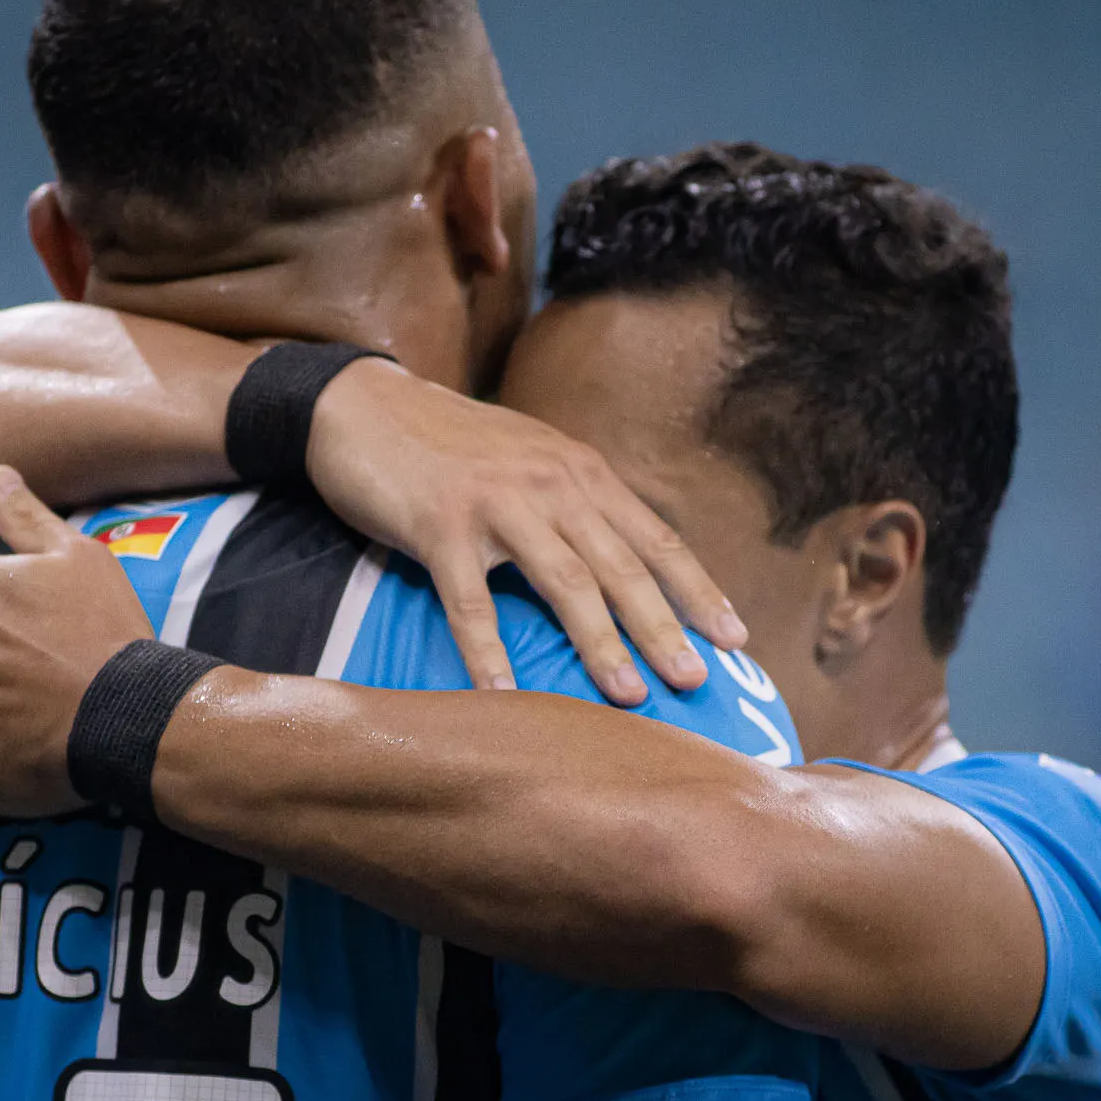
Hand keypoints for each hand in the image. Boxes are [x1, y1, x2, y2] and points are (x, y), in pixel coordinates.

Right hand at [306, 358, 745, 704]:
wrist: (365, 405)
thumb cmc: (449, 448)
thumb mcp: (529, 463)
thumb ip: (573, 507)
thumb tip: (620, 572)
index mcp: (580, 472)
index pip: (656, 538)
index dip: (698, 590)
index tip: (736, 639)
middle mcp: (551, 483)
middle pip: (623, 565)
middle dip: (666, 627)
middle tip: (698, 681)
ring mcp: (497, 502)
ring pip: (565, 581)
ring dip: (601, 642)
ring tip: (630, 695)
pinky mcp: (440, 524)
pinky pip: (470, 601)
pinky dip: (489, 652)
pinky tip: (504, 696)